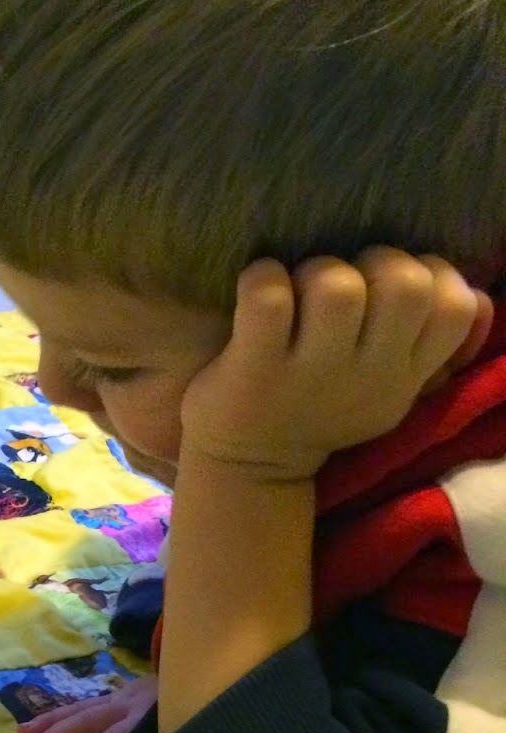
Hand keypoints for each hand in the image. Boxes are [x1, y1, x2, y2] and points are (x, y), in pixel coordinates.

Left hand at [179, 247, 493, 481]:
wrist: (249, 469)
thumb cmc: (320, 406)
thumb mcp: (391, 389)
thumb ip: (435, 345)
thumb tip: (483, 297)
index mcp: (405, 375)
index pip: (457, 308)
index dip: (432, 275)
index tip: (392, 288)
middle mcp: (367, 377)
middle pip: (406, 285)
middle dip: (376, 262)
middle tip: (345, 286)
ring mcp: (311, 374)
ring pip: (337, 287)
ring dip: (315, 271)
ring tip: (298, 295)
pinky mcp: (256, 369)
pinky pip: (268, 296)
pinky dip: (261, 280)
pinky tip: (256, 294)